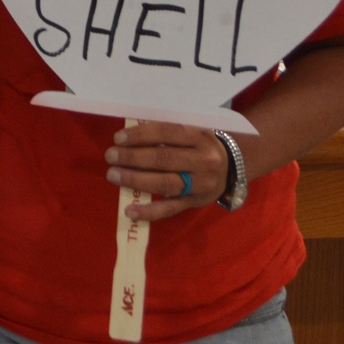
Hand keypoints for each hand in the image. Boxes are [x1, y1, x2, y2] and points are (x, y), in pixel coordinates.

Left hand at [104, 122, 228, 222]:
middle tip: (110, 156)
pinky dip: (149, 212)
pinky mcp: (195, 203)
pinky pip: (170, 209)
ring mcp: (200, 184)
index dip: (141, 135)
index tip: (118, 138)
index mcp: (200, 136)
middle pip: (164, 159)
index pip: (167, 133)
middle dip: (133, 157)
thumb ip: (167, 133)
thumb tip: (130, 136)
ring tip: (113, 175)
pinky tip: (130, 210)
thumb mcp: (192, 131)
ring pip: (165, 184)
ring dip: (136, 180)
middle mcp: (202, 160)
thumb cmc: (202, 145)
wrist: (233, 166)